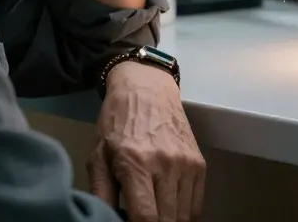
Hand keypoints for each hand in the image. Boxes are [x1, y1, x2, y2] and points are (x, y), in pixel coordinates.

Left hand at [89, 62, 205, 221]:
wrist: (147, 90)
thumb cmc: (117, 123)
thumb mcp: (98, 157)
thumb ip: (101, 194)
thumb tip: (107, 221)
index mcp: (136, 163)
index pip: (145, 217)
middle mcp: (166, 164)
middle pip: (167, 220)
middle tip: (141, 221)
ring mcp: (186, 164)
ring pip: (185, 216)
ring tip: (154, 216)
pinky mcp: (199, 163)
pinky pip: (197, 204)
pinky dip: (184, 215)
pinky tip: (169, 211)